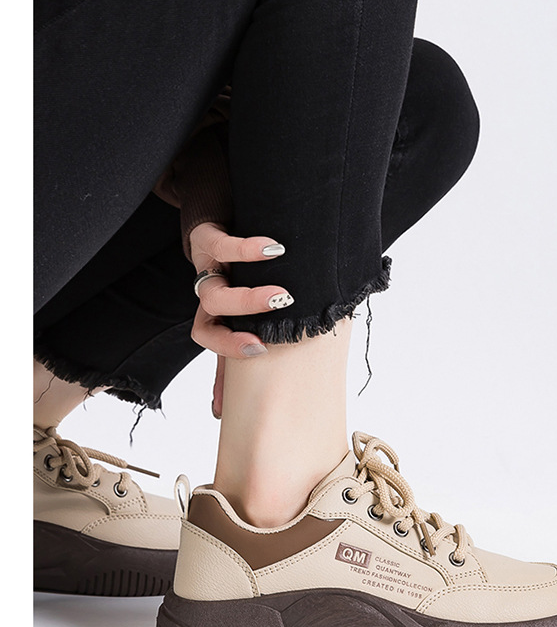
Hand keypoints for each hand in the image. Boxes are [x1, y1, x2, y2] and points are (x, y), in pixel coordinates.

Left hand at [188, 221, 291, 359]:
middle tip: (269, 339)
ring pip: (212, 293)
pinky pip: (222, 246)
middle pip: (209, 319)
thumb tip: (221, 412)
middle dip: (235, 333)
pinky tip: (275, 250)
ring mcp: (205, 266)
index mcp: (213, 311)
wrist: (217, 214)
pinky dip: (248, 251)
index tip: (259, 352)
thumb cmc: (236, 268)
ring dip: (247, 299)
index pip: (209, 339)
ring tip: (282, 296)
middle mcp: (206, 292)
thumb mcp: (239, 307)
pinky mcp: (207, 235)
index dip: (228, 349)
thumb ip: (233, 351)